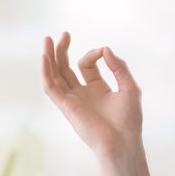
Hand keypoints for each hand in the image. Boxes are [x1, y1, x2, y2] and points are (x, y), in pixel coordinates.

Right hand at [41, 32, 149, 175]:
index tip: (103, 52)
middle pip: (66, 68)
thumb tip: (105, 48)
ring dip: (50, 57)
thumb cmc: (129, 119)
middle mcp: (82, 93)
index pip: (87, 65)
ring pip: (55, 75)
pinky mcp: (66, 106)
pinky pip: (51, 87)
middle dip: (63, 50)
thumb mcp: (129, 87)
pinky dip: (46, 72)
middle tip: (63, 34)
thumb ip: (118, 67)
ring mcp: (72, 100)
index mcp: (97, 89)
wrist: (122, 141)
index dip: (94, 54)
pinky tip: (45, 57)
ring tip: (48, 39)